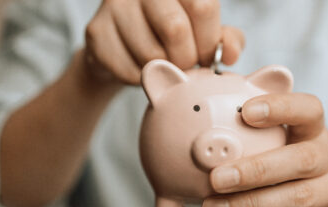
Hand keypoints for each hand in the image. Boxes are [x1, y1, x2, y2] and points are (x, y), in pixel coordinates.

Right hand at [83, 0, 243, 84]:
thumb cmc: (169, 38)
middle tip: (185, 65)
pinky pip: (131, 70)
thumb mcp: (204, 35)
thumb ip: (225, 39)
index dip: (210, 41)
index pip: (203, 7)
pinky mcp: (97, 32)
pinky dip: (144, 79)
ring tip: (164, 66)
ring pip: (152, 54)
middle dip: (187, 59)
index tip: (206, 55)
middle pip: (175, 29)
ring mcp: (115, 5)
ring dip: (165, 71)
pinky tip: (143, 69)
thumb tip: (230, 54)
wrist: (122, 51)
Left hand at [202, 93, 327, 206]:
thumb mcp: (294, 138)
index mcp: (318, 132)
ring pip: (296, 202)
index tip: (246, 111)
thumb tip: (211, 115)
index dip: (281, 108)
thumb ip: (264, 127)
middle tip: (217, 179)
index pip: (309, 110)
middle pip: (302, 161)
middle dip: (255, 171)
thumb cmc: (305, 162)